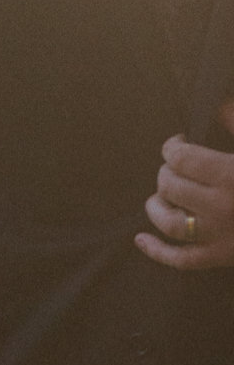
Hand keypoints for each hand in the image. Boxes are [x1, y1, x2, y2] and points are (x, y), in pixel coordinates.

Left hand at [136, 103, 233, 269]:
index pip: (181, 158)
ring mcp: (219, 235)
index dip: (172, 147)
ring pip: (169, 222)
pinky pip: (180, 260)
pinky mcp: (222, 257)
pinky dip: (156, 251)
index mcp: (232, 174)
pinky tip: (140, 240)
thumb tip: (222, 104)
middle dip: (165, 173)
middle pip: (170, 187)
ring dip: (155, 207)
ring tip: (157, 197)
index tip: (176, 142)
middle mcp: (220, 206)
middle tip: (171, 168)